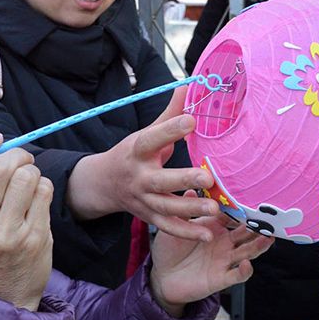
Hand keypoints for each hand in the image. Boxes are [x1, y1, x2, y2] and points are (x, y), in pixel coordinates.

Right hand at [0, 133, 53, 310]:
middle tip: (21, 159)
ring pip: (25, 176)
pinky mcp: (33, 238)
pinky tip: (37, 199)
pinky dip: (43, 187)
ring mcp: (5, 235)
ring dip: (31, 171)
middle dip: (14, 155)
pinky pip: (43, 191)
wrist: (2, 301)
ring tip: (29, 181)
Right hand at [67, 87, 219, 240]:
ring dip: (190, 210)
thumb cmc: (133, 153)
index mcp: (138, 150)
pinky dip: (187, 232)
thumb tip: (189, 86)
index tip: (191, 120)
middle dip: (182, 180)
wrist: (105, 183)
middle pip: (160, 181)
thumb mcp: (146, 132)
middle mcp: (139, 177)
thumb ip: (170, 113)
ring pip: (166, 208)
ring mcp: (143, 200)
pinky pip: (168, 227)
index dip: (170, 130)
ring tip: (213, 208)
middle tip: (206, 177)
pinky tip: (208, 233)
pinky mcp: (149, 216)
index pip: (152, 139)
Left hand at [149, 191, 274, 316]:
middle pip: (247, 233)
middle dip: (259, 226)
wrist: (161, 277)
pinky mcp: (221, 278)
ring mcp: (224, 260)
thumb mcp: (173, 227)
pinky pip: (237, 275)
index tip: (253, 198)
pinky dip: (244, 271)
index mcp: (215, 227)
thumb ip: (184, 210)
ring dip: (259, 246)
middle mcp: (224, 242)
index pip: (234, 215)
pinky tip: (246, 264)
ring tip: (268, 238)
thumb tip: (191, 190)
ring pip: (248, 252)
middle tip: (271, 217)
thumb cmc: (169, 250)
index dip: (243, 208)